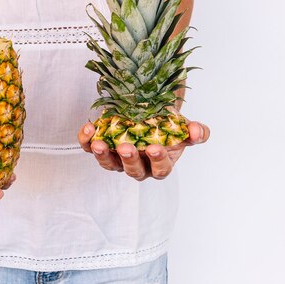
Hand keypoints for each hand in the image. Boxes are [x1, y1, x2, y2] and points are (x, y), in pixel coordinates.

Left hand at [77, 120, 209, 180]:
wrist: (149, 113)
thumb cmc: (167, 126)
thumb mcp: (183, 128)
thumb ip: (196, 132)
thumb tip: (198, 132)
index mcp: (159, 164)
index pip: (160, 169)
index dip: (158, 161)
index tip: (155, 148)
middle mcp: (137, 165)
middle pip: (132, 170)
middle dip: (129, 159)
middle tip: (126, 147)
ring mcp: (117, 159)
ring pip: (108, 163)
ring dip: (102, 155)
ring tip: (99, 143)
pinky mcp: (100, 147)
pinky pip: (89, 148)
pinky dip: (86, 140)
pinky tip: (88, 128)